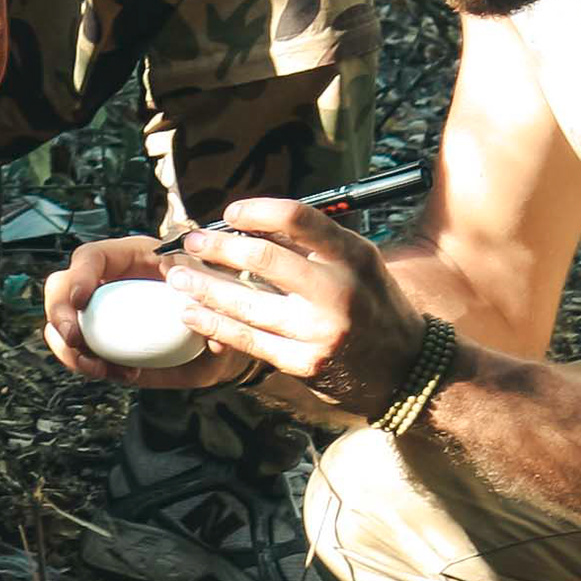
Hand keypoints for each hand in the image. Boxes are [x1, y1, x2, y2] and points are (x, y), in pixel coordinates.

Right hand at [40, 235, 262, 391]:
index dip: (79, 275)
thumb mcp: (218, 291)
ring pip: (60, 325)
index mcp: (132, 257)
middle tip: (76, 340)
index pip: (91, 257)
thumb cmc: (218, 305)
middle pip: (60, 288)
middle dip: (59, 314)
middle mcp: (108, 282)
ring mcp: (100, 315)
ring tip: (100, 368)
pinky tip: (117, 373)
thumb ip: (207, 293)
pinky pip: (77, 354)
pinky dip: (86, 367)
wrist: (222, 343)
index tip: (80, 300)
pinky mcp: (102, 344)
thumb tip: (192, 311)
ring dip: (68, 350)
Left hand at [148, 200, 429, 418]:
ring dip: (203, 287)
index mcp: (353, 255)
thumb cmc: (371, 303)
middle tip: (191, 242)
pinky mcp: (303, 364)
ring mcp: (319, 331)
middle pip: (264, 260)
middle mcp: (337, 292)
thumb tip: (249, 225)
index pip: (298, 218)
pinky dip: (213, 324)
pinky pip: (247, 340)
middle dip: (218, 248)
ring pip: (246, 303)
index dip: (256, 211)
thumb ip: (312, 244)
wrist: (403, 369)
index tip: (230, 213)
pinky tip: (190, 313)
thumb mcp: (358, 262)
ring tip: (177, 276)